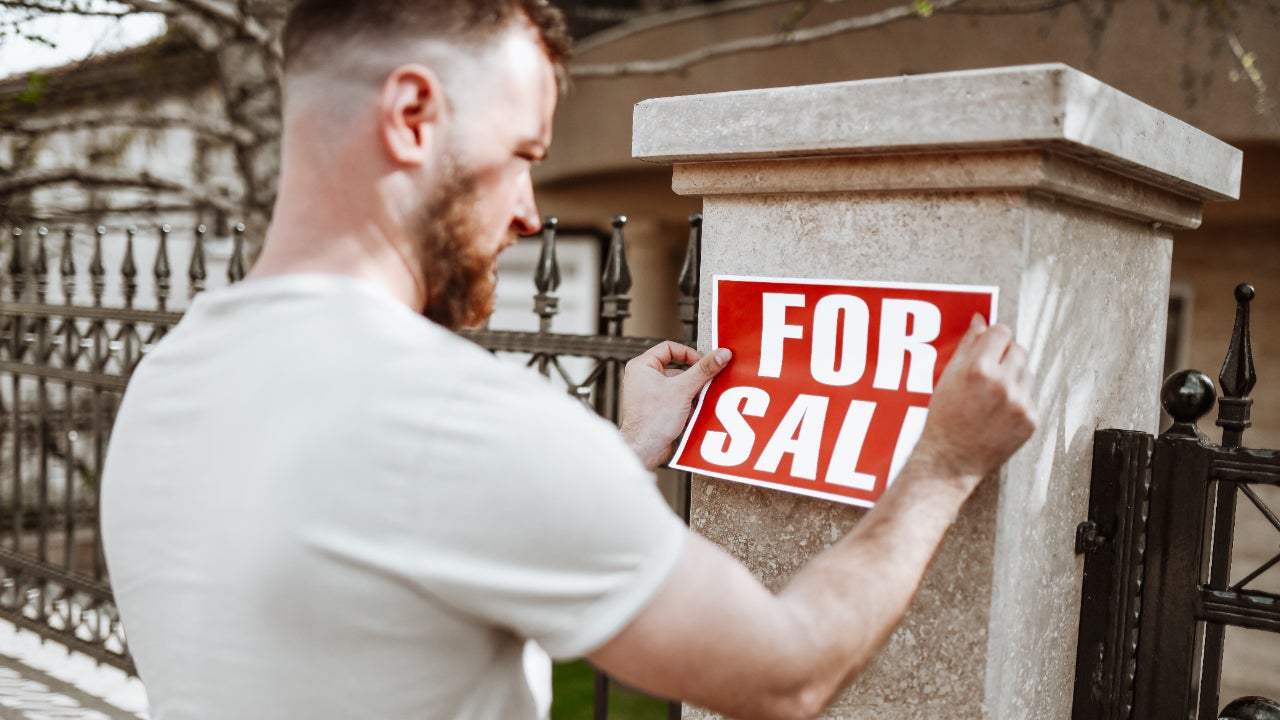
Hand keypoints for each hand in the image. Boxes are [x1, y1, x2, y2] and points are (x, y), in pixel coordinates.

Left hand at [620, 342, 731, 470]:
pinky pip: (678, 400)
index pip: (669, 348)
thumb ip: (704, 370)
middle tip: (707, 382)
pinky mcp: (658, 409)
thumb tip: (721, 354)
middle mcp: (644, 378)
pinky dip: (688, 405)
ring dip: (693, 393)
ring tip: (700, 400)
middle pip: (678, 369)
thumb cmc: (652, 420)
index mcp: (642, 366)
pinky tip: (694, 412)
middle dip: (694, 378)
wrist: (645, 449)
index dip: (689, 354)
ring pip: (680, 386)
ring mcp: (650, 394)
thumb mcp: (683, 389)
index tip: (703, 363)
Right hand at [911, 315, 1037, 495]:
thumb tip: (980, 321)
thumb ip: (967, 345)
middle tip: (989, 371)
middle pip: (1019, 349)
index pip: (1001, 332)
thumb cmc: (943, 419)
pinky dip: (1018, 400)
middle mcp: (1003, 384)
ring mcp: (1020, 403)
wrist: (950, 460)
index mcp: (979, 369)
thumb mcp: (947, 377)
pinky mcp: (1031, 420)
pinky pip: (1030, 397)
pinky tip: (999, 412)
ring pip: (1027, 372)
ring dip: (1014, 376)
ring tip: (992, 394)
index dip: (993, 337)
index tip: (989, 345)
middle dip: (1005, 355)